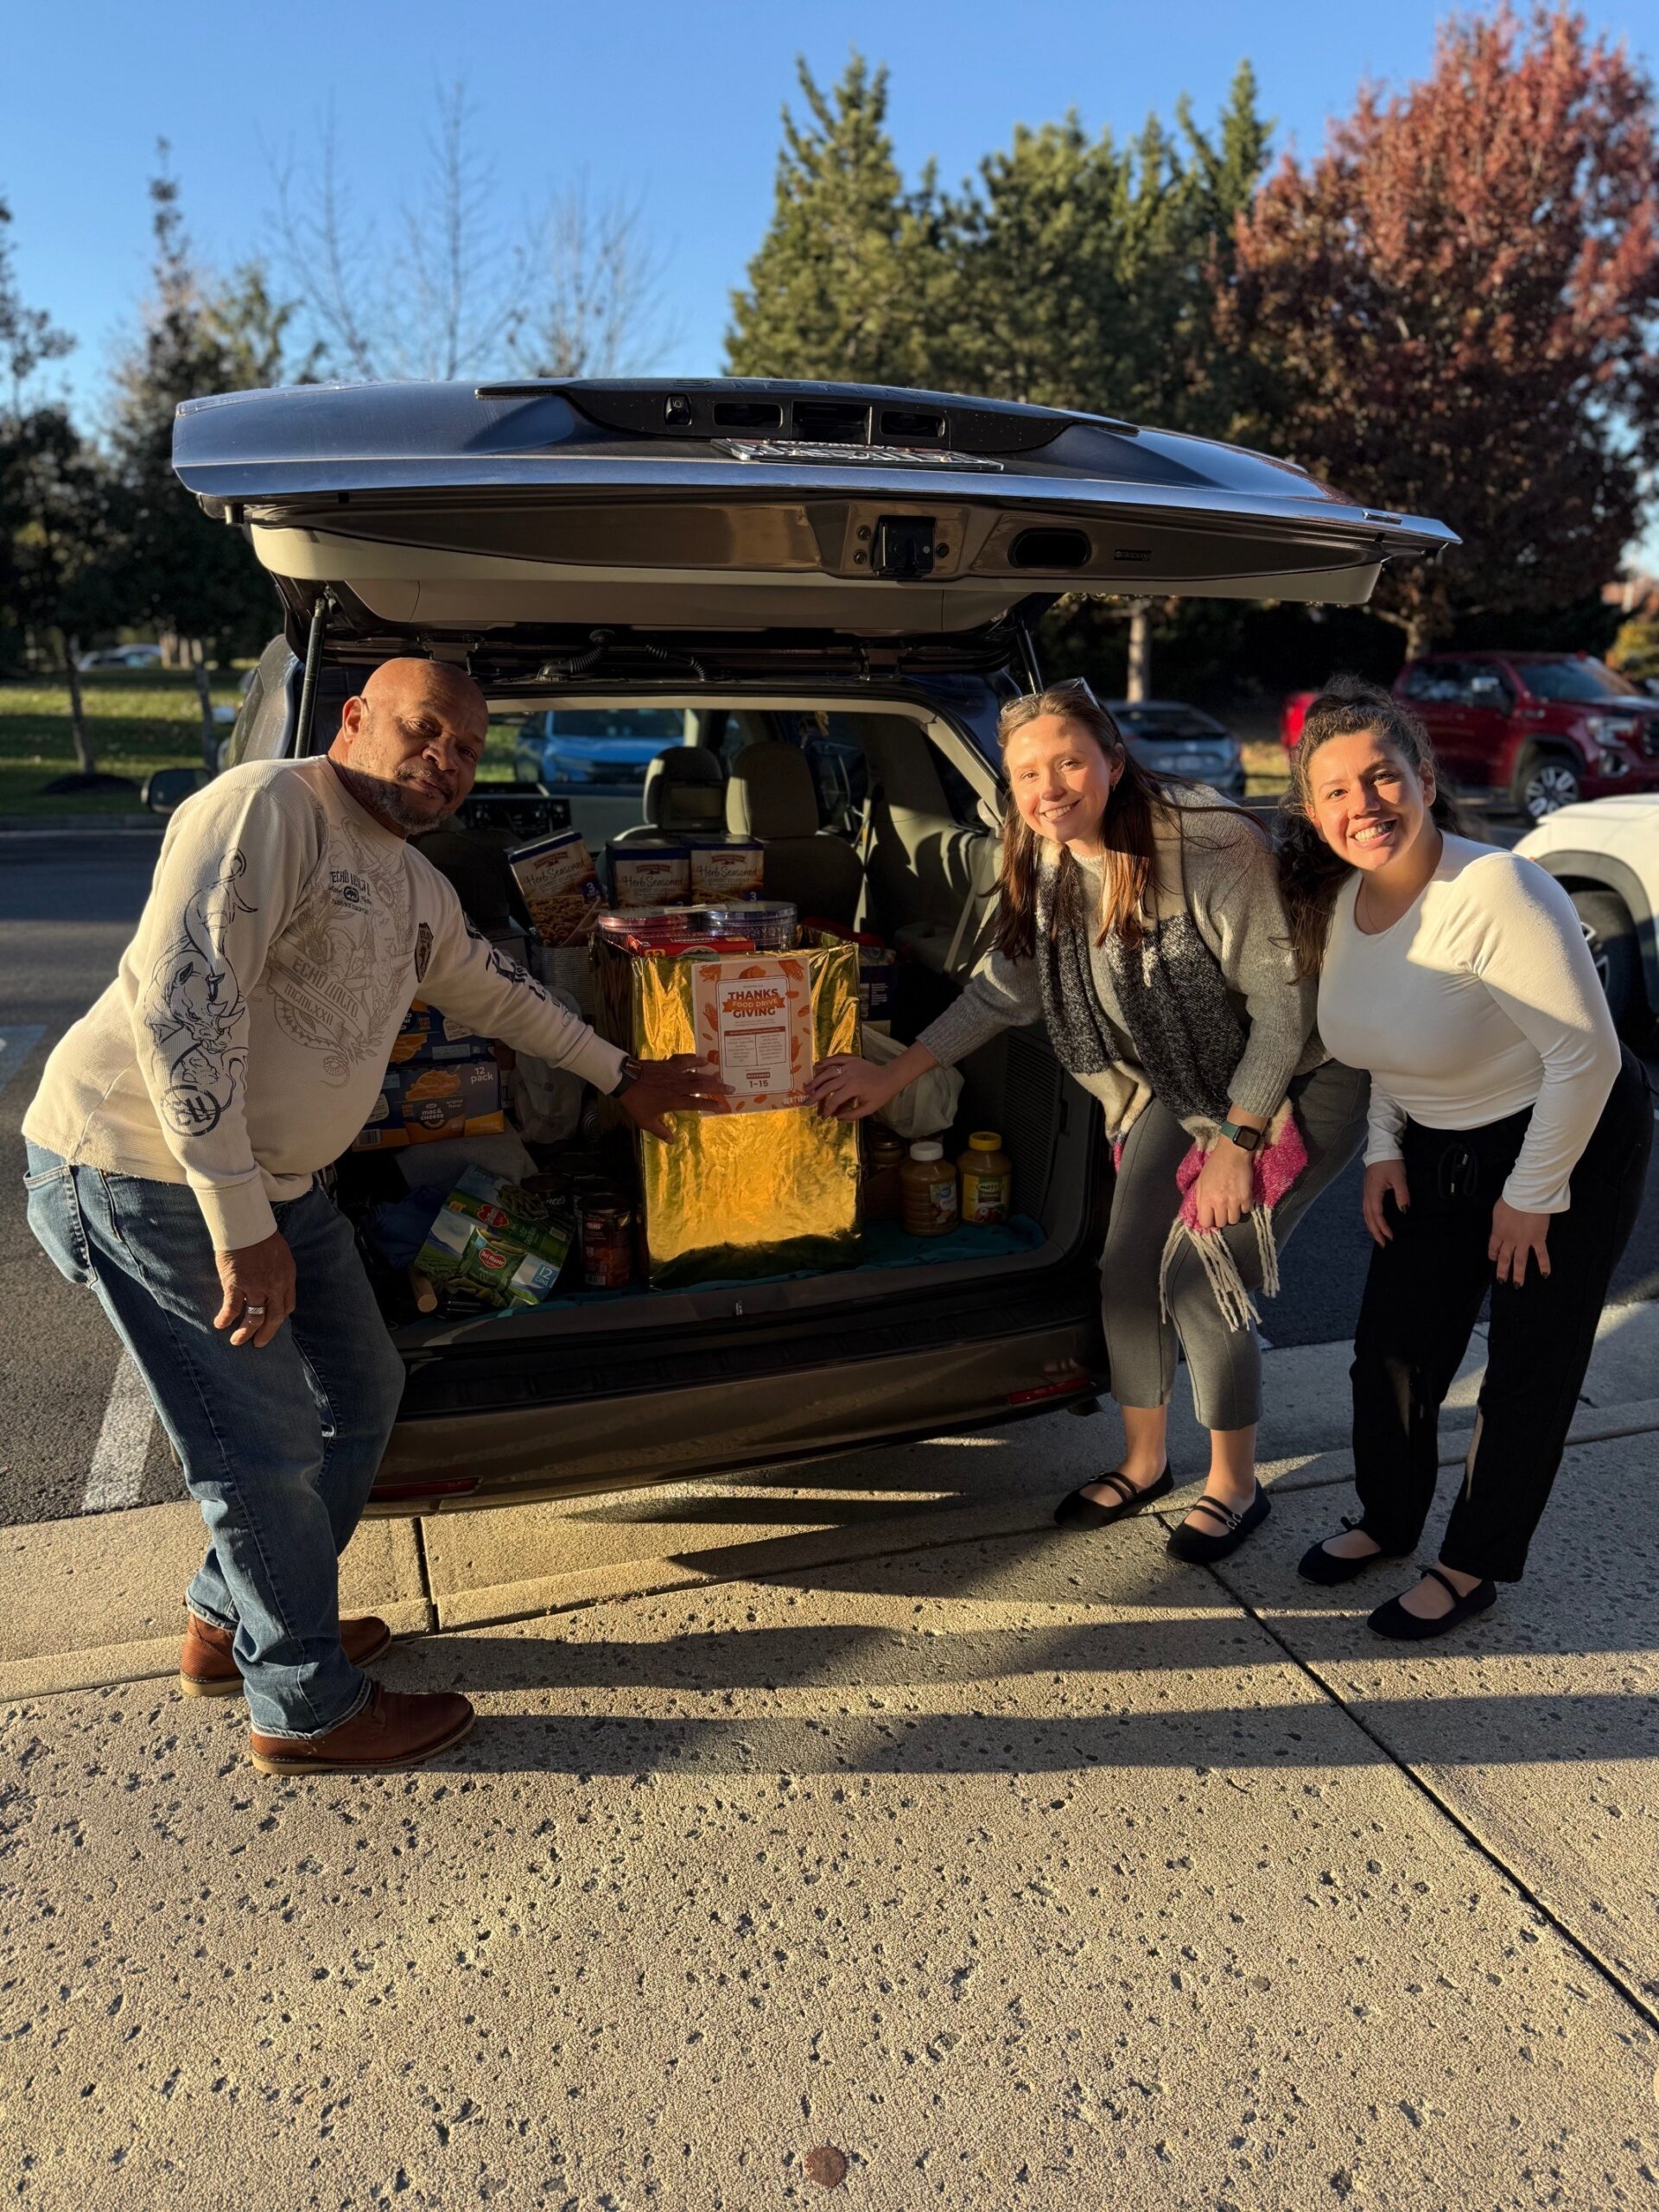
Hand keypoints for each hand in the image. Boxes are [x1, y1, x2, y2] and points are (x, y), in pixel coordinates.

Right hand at [214, 1230, 296, 1347]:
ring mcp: (255, 1287)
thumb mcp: (280, 1254)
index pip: (287, 1305)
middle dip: (266, 1333)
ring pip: (253, 1317)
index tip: (273, 1324)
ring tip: (237, 1341)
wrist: (247, 1225)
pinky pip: (232, 1308)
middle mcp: (274, 1286)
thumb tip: (271, 1280)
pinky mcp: (236, 1285)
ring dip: (245, 1332)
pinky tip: (220, 1325)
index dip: (279, 1317)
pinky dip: (226, 1318)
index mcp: (286, 1277)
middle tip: (259, 1344)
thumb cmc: (261, 1234)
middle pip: (274, 1317)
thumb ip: (278, 1270)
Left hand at [615, 1053, 730, 1141]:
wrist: (624, 1079)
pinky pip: (684, 1060)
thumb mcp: (646, 1121)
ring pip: (696, 1073)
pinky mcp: (668, 1064)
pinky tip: (702, 1058)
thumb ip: (661, 1131)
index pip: (697, 1103)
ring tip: (720, 1075)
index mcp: (674, 1100)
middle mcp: (678, 1086)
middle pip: (702, 1086)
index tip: (723, 1106)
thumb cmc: (636, 1102)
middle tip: (731, 1087)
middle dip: (718, 1087)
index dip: (711, 1104)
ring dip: (709, 1074)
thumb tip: (672, 1141)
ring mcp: (674, 1073)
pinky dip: (694, 1059)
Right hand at [804, 1053, 901, 1120]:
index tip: (823, 1116)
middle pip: (828, 1085)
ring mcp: (850, 1065)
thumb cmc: (881, 1094)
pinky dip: (826, 1061)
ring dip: (816, 1079)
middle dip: (816, 1095)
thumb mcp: (869, 1108)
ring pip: (828, 1071)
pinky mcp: (852, 1059)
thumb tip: (837, 1117)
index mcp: (854, 1087)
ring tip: (807, 1087)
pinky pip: (836, 1058)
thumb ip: (853, 1114)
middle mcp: (849, 1075)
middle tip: (806, 1102)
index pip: (835, 1099)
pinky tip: (817, 1066)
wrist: (890, 1076)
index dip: (828, 1108)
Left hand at [1193, 1139, 1255, 1231]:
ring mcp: (1234, 1201)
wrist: (1232, 1153)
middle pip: (1221, 1223)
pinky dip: (1243, 1206)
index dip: (1208, 1221)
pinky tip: (1240, 1198)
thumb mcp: (1200, 1181)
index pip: (1205, 1223)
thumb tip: (1202, 1214)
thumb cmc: (1214, 1165)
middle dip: (1220, 1218)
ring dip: (1232, 1214)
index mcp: (1206, 1198)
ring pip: (1234, 1220)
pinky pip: (1246, 1211)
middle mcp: (1219, 1203)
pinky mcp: (1247, 1197)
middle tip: (1222, 1209)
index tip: (1211, 1216)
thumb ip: (1200, 1199)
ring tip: (1232, 1205)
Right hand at [1362, 1160, 1409, 1245]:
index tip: (1390, 1237)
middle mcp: (1367, 1194)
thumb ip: (1402, 1195)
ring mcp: (1366, 1192)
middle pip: (1368, 1217)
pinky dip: (1370, 1218)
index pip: (1377, 1214)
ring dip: (1371, 1226)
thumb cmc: (1390, 1162)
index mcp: (1374, 1192)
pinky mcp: (1368, 1189)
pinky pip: (1366, 1208)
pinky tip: (1374, 1222)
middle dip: (1375, 1232)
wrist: (1381, 1148)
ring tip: (1378, 1236)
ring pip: (1366, 1214)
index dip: (1383, 1227)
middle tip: (1383, 1244)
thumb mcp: (1399, 1178)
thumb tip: (1404, 1210)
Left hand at [1489, 1198, 1550, 1286]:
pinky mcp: (1538, 1239)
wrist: (1526, 1197)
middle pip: (1505, 1258)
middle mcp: (1509, 1240)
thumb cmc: (1511, 1199)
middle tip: (1501, 1281)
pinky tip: (1545, 1275)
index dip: (1493, 1254)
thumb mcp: (1497, 1211)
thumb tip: (1500, 1226)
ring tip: (1517, 1285)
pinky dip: (1544, 1265)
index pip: (1493, 1247)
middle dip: (1502, 1271)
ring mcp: (1524, 1241)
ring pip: (1520, 1261)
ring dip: (1519, 1274)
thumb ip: (1498, 1222)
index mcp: (1498, 1232)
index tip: (1494, 1259)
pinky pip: (1541, 1254)